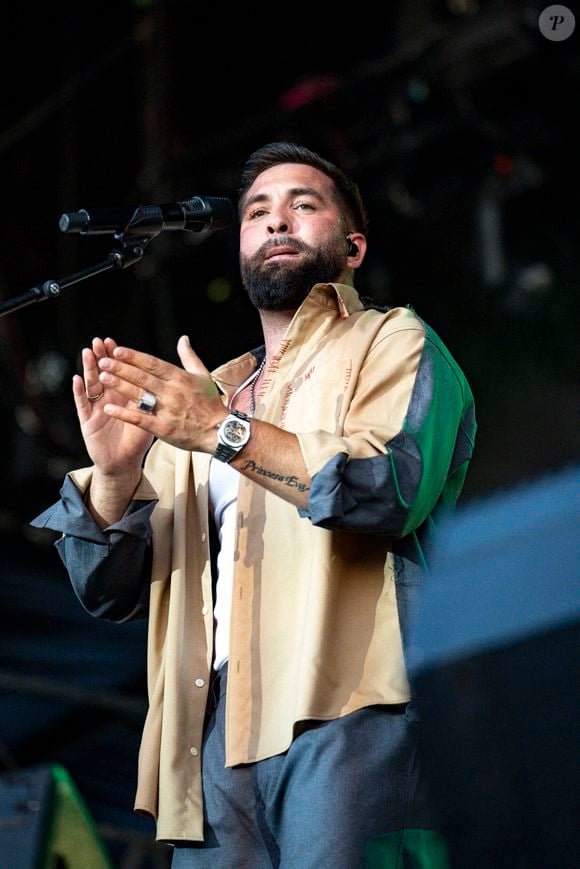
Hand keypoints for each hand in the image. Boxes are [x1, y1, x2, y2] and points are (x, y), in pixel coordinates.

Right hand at [73, 337, 153, 476]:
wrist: (124, 462)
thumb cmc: (137, 439)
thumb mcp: (146, 415)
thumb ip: (149, 397)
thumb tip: (162, 378)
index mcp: (123, 394)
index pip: (119, 372)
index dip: (116, 358)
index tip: (114, 342)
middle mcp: (108, 398)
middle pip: (103, 373)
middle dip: (101, 357)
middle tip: (99, 341)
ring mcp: (96, 408)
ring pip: (92, 385)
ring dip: (89, 369)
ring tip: (87, 352)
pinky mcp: (88, 421)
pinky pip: (83, 405)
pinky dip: (79, 392)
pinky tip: (77, 379)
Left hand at [95, 335, 226, 452]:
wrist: (220, 431)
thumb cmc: (211, 404)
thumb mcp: (203, 376)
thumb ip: (190, 357)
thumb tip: (183, 339)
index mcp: (181, 378)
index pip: (153, 364)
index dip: (134, 357)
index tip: (118, 350)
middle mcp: (173, 392)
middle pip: (142, 377)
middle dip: (121, 368)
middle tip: (102, 360)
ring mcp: (168, 410)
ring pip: (139, 395)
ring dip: (119, 385)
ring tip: (102, 377)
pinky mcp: (164, 428)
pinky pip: (140, 419)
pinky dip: (123, 413)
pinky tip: (108, 408)